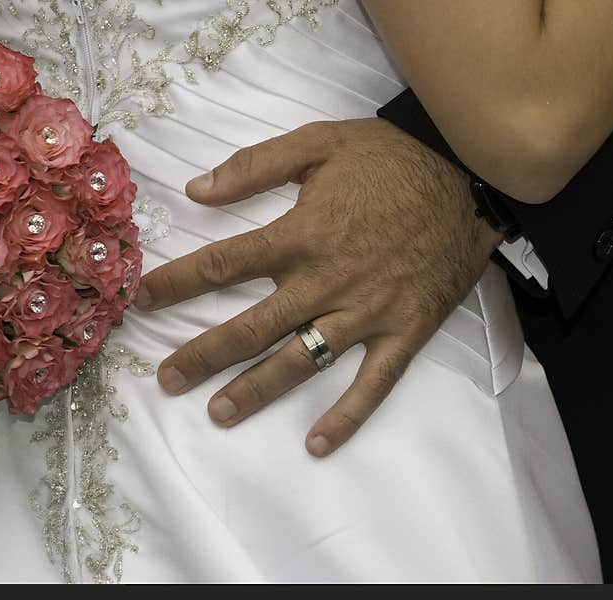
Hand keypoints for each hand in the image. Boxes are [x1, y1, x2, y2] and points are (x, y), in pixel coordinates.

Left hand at [136, 118, 502, 456]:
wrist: (470, 177)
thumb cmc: (391, 160)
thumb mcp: (320, 142)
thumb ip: (256, 165)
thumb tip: (196, 190)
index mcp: (301, 235)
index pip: (223, 266)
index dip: (177, 285)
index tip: (143, 302)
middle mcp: (324, 282)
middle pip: (251, 327)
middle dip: (203, 355)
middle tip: (167, 379)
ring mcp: (365, 313)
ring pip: (300, 361)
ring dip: (257, 390)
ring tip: (218, 413)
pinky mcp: (403, 332)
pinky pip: (372, 383)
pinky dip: (347, 416)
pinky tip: (316, 444)